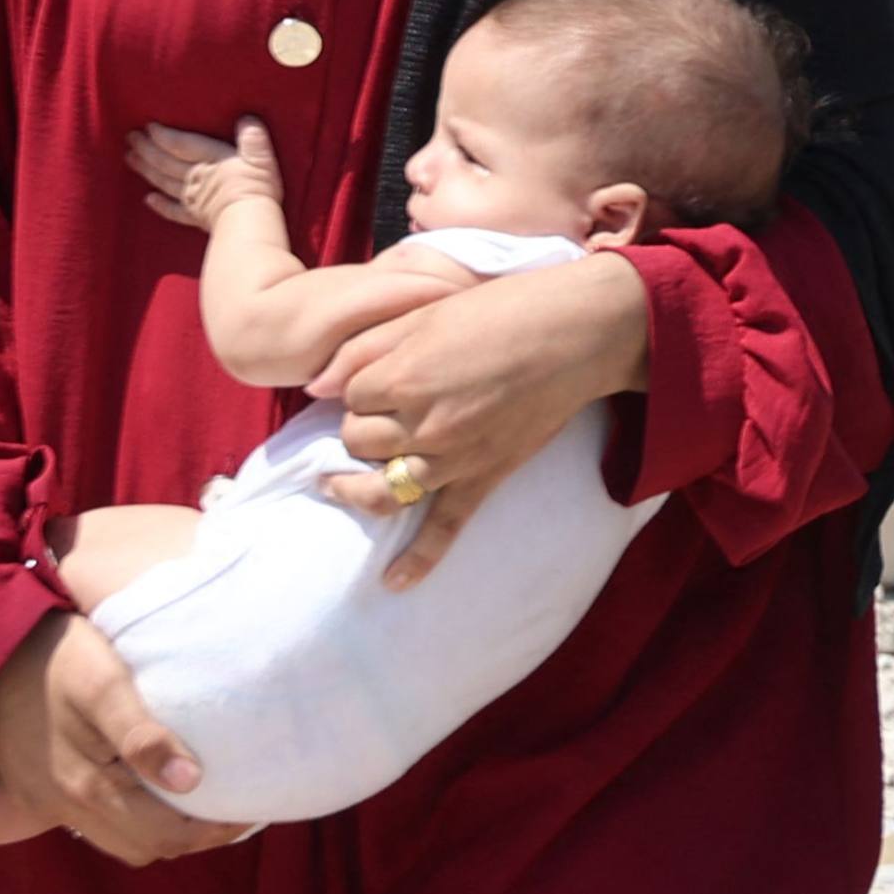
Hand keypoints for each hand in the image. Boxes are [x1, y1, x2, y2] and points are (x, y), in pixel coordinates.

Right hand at [0, 615, 248, 867]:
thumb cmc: (53, 657)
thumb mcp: (103, 684)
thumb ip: (143, 734)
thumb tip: (190, 780)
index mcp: (87, 788)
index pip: (165, 835)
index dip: (214, 831)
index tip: (252, 810)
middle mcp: (65, 807)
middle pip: (146, 847)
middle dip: (195, 837)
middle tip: (236, 808)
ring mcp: (49, 802)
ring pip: (119, 840)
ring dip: (163, 831)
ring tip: (203, 802)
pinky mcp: (38, 790)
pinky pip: (95, 823)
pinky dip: (133, 818)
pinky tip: (153, 789)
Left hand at [129, 118, 279, 234]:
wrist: (249, 223)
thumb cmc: (256, 189)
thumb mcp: (260, 159)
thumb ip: (252, 140)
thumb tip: (247, 120)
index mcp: (212, 159)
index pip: (182, 145)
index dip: (164, 135)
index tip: (147, 126)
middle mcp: (197, 177)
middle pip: (167, 162)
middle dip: (147, 149)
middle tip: (130, 138)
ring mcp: (194, 199)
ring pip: (165, 182)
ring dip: (146, 170)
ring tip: (130, 158)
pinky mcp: (197, 219)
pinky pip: (174, 211)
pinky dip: (160, 205)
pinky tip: (148, 199)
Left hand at [315, 254, 650, 588]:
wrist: (577, 333)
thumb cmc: (504, 310)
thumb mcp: (426, 310)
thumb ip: (365, 347)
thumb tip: (315, 384)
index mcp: (402, 378)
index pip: (350, 397)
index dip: (359, 386)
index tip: (381, 373)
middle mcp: (422, 425)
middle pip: (358, 441)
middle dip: (361, 425)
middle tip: (381, 407)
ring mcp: (453, 458)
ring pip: (382, 489)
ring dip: (355, 487)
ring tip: (335, 485)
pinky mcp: (484, 477)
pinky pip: (445, 527)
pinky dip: (419, 560)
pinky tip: (394, 583)